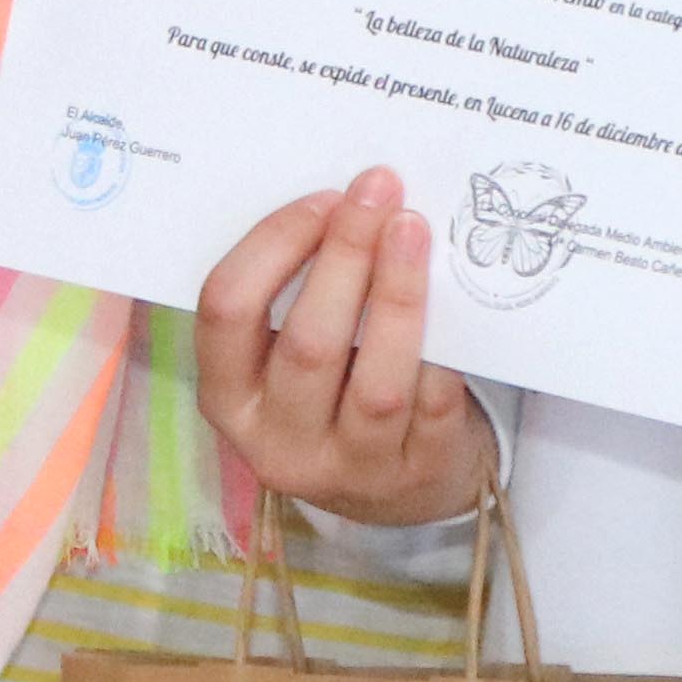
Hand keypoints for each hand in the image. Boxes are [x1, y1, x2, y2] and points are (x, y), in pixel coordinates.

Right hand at [194, 172, 496, 525]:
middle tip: (379, 192)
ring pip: (376, 380)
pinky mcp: (417, 474)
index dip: (272, 246)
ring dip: (398, 293)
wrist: (399, 489)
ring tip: (414, 230)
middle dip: (344, 256)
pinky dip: (442, 346)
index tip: (323, 199)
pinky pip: (434, 403)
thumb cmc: (334, 394)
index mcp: (228, 399)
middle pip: (307, 343)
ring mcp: (351, 468)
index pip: (228, 312)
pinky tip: (453, 297)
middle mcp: (278, 443)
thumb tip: (345, 205)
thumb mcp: (283, 361)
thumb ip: (293, 298)